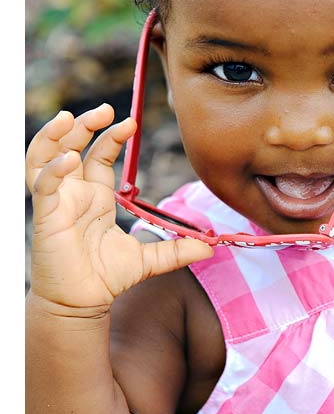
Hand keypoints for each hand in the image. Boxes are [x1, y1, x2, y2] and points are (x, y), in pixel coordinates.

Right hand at [26, 104, 212, 312]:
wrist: (82, 304)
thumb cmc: (106, 278)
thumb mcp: (149, 259)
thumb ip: (177, 250)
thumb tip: (211, 248)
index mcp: (95, 197)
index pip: (99, 155)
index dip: (112, 136)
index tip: (130, 122)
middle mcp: (73, 194)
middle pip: (71, 146)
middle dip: (85, 125)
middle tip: (106, 110)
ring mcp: (57, 202)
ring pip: (45, 157)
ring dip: (54, 136)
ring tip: (69, 117)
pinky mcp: (46, 217)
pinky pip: (43, 186)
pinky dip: (52, 170)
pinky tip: (68, 159)